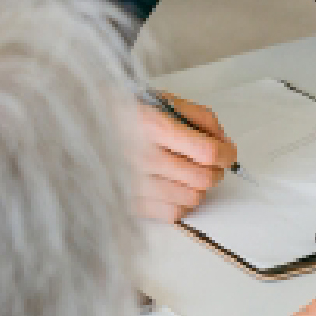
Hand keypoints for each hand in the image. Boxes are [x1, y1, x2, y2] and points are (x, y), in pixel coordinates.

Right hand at [137, 93, 237, 221]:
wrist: (88, 126)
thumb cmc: (129, 113)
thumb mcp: (165, 101)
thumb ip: (201, 118)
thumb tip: (225, 143)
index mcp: (152, 126)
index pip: (207, 152)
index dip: (226, 153)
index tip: (227, 152)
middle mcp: (141, 156)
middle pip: (202, 178)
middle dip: (215, 170)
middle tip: (210, 163)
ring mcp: (134, 182)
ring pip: (191, 198)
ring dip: (198, 187)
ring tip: (188, 173)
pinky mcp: (130, 202)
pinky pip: (173, 214)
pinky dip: (181, 203)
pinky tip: (174, 188)